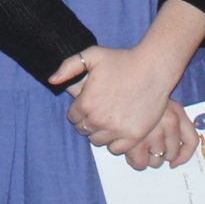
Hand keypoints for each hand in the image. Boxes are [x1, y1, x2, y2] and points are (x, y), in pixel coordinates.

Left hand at [49, 45, 178, 149]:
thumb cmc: (123, 59)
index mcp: (87, 102)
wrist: (153, 68)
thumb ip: (68, 66)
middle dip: (89, 121)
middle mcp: (99, 119)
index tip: (89, 103)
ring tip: (110, 119)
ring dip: (101, 132)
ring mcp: (117, 129)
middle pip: (84, 130)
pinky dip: (115, 142)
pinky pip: (116, 148)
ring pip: (98, 140)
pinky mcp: (133, 135)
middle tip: (101, 111)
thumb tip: (52, 80)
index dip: (80, 110)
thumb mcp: (92, 55)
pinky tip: (120, 129)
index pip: (73, 117)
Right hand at [119, 101, 199, 171]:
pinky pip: (140, 163)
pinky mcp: (135, 141)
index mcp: (176, 112)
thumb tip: (174, 161)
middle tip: (148, 143)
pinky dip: (134, 160)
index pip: (191, 141)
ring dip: (147, 157)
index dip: (184, 155)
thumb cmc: (137, 99)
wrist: (118, 87)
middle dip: (160, 153)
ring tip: (137, 143)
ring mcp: (153, 132)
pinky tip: (129, 149)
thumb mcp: (161, 104)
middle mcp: (168, 122)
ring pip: (156, 161)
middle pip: (171, 154)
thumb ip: (174, 126)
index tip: (175, 162)